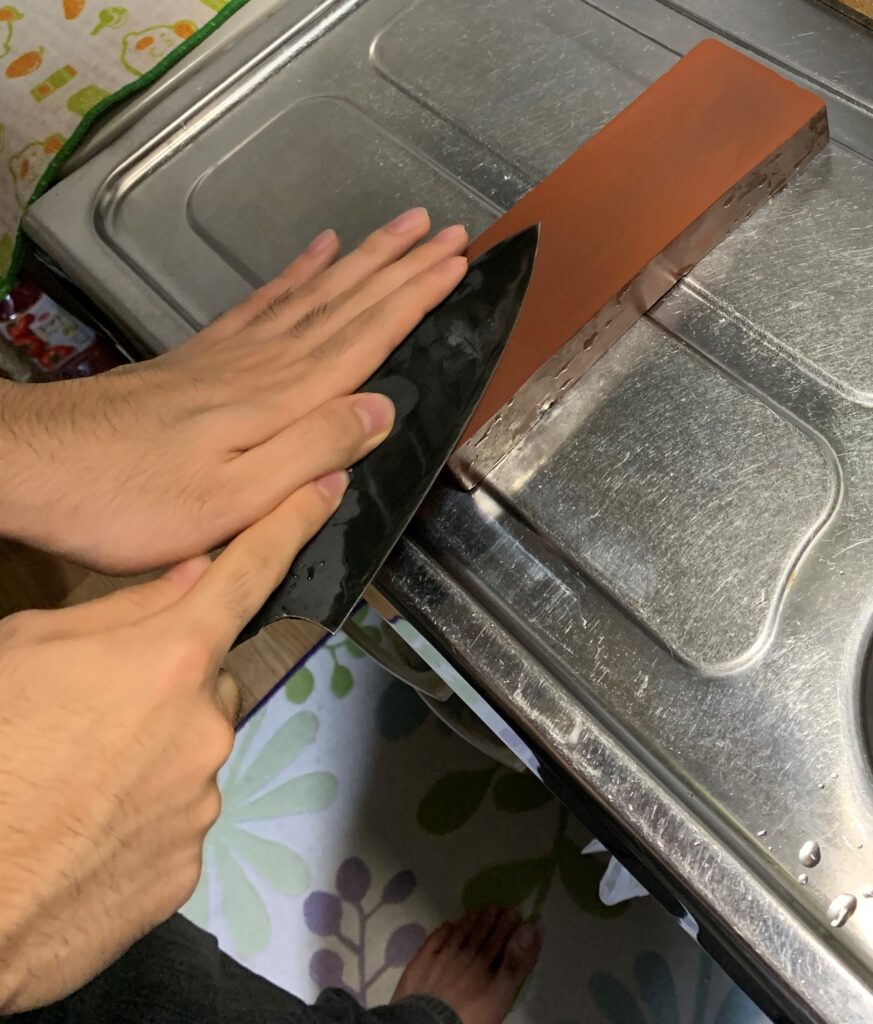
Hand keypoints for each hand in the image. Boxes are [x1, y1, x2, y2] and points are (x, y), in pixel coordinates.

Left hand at [0, 209, 467, 571]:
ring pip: (311, 295)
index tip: (456, 263)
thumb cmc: (133, 498)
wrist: (34, 465)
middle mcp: (262, 364)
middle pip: (345, 304)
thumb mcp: (234, 497)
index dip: (414, 298)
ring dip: (361, 261)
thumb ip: (312, 450)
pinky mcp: (198, 359)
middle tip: (447, 229)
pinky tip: (314, 255)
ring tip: (399, 230)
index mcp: (280, 399)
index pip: (364, 337)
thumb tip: (382, 409)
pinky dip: (294, 275)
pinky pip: (261, 303)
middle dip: (401, 266)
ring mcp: (227, 355)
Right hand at [0, 465, 358, 1011]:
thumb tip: (195, 576)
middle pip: (211, 679)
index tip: (327, 493)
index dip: (290, 526)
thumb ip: (123, 609)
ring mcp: (203, 800)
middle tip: (101, 707)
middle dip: (174, 681)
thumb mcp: (27, 647)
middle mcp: (206, 725)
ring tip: (81, 773)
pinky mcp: (187, 865)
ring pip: (195, 750)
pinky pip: (179, 815)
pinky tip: (90, 823)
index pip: (248, 575)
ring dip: (156, 750)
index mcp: (171, 658)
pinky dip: (145, 811)